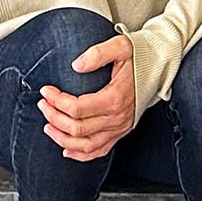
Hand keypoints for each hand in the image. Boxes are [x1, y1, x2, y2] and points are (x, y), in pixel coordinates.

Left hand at [38, 30, 135, 160]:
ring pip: (86, 145)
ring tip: (48, 126)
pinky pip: (99, 151)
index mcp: (115, 98)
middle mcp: (117, 118)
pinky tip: (66, 149)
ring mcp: (119, 128)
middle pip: (78, 128)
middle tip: (42, 104)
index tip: (45, 91)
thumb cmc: (139, 55)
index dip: (57, 101)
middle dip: (54, 117)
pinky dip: (81, 154)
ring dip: (63, 138)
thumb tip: (76, 65)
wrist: (159, 66)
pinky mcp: (121, 132)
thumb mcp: (121, 45)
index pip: (77, 108)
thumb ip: (98, 53)